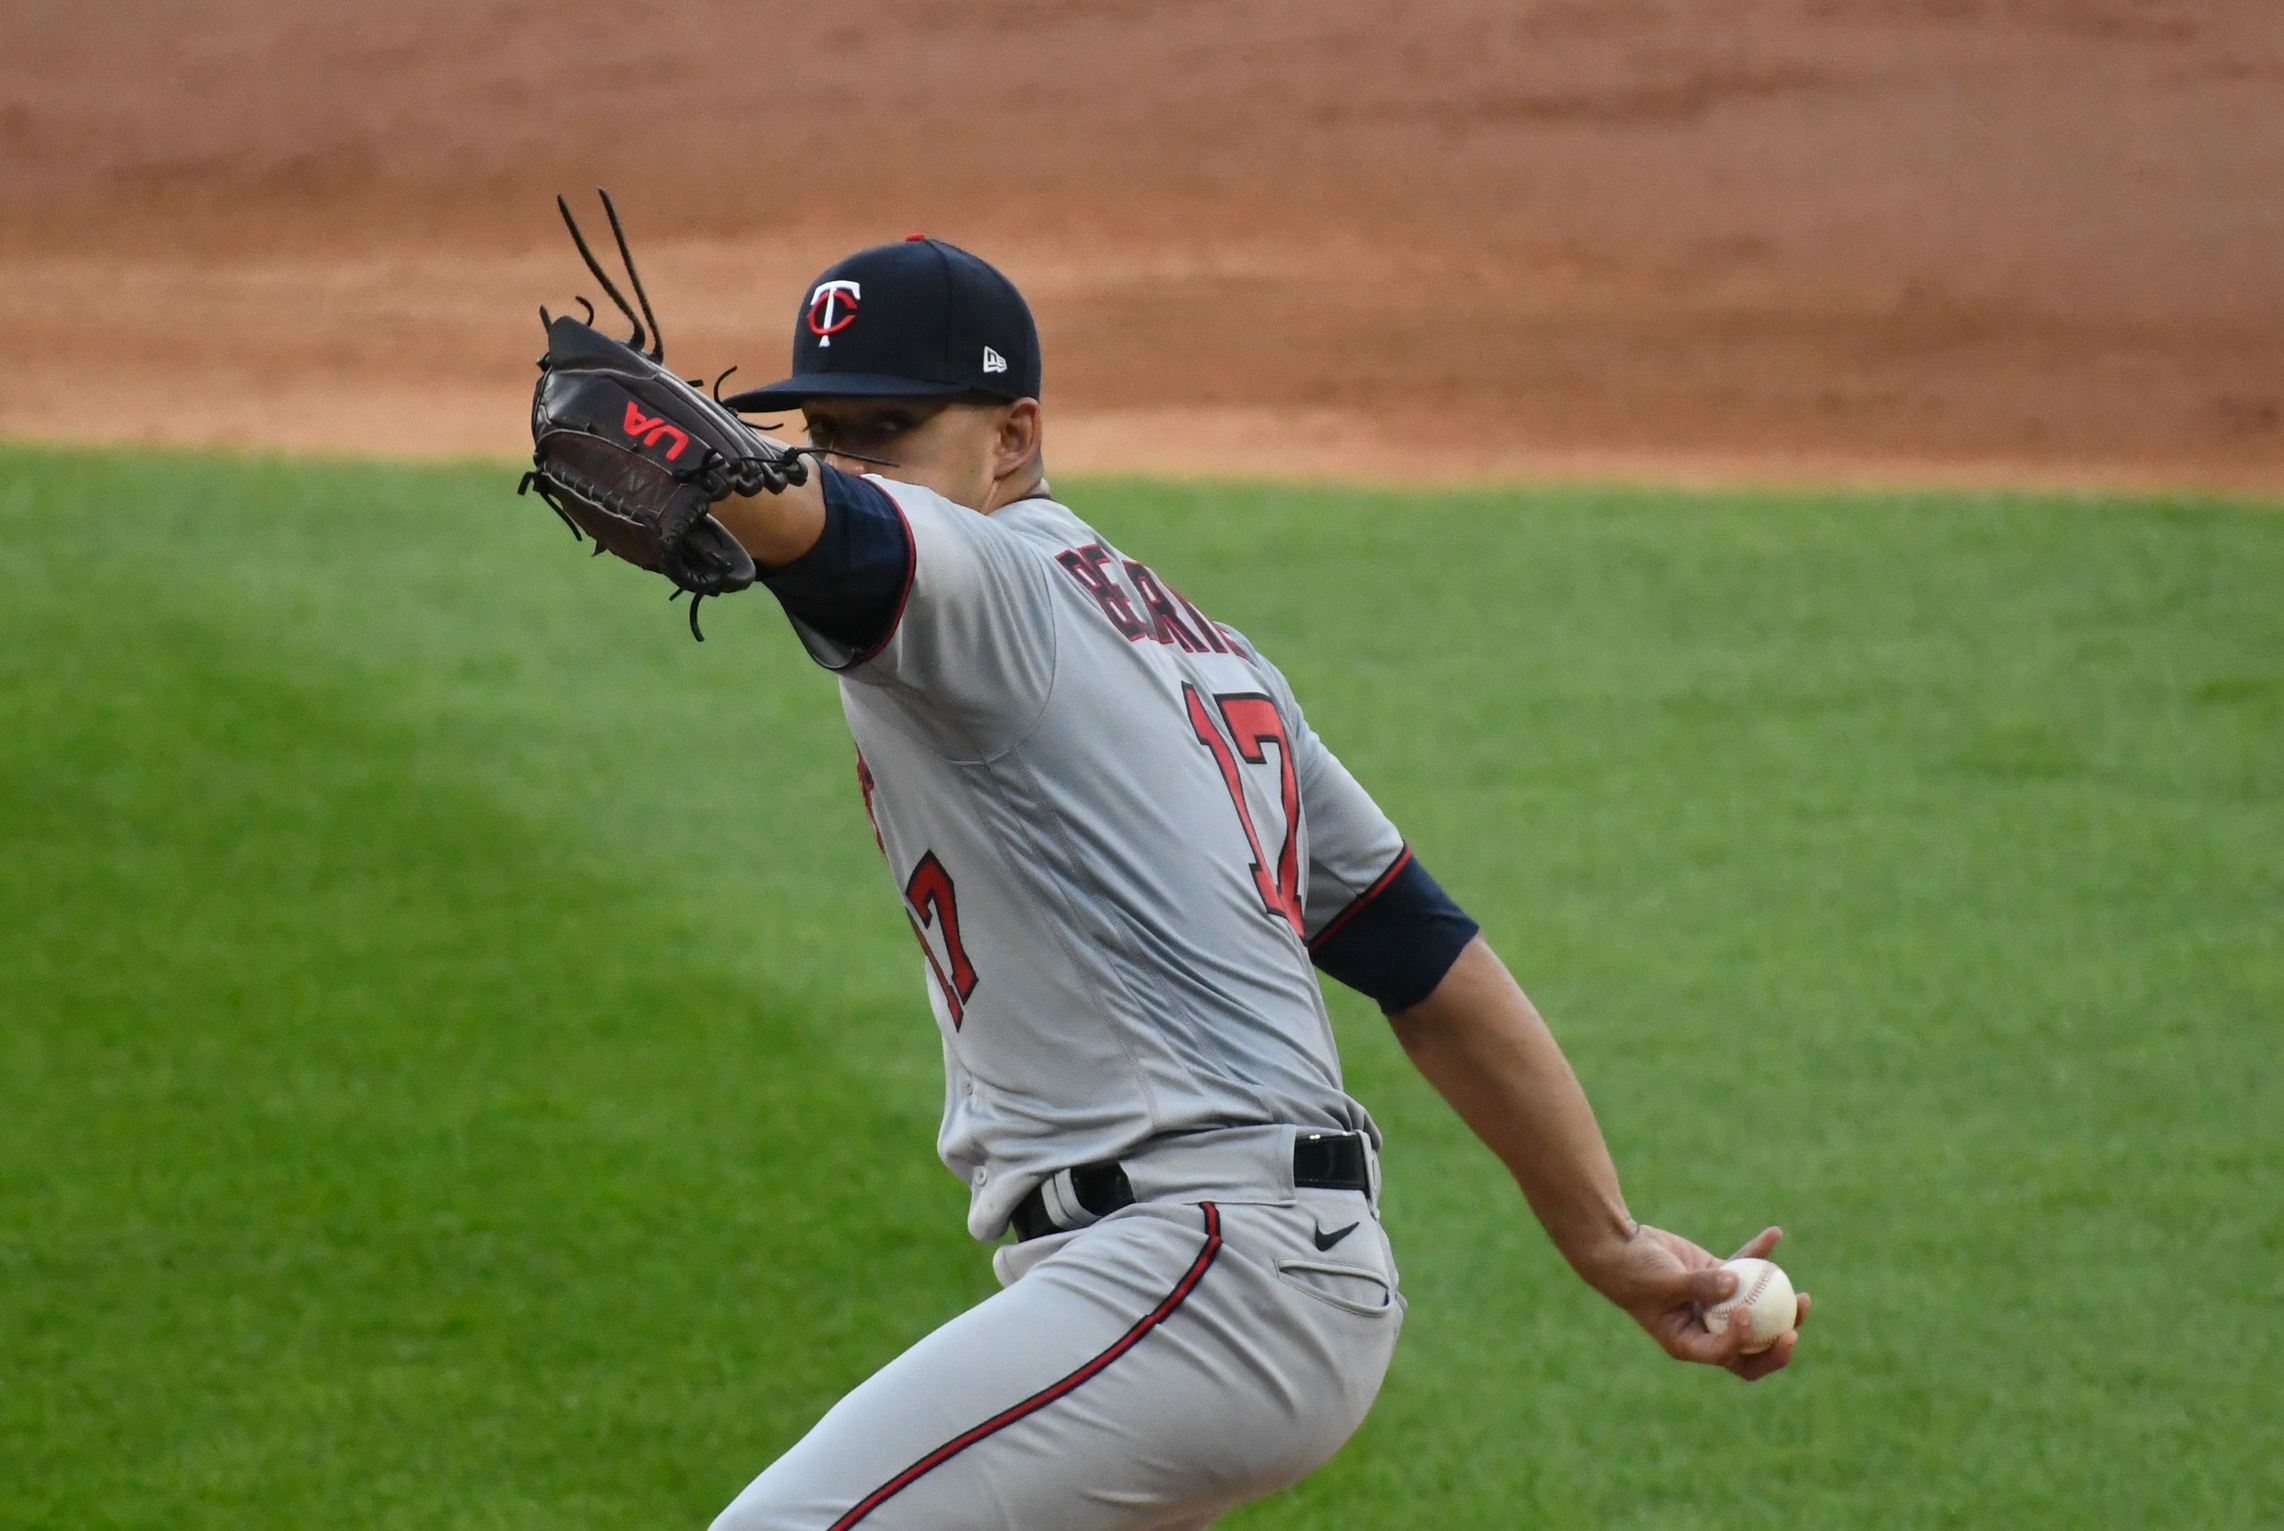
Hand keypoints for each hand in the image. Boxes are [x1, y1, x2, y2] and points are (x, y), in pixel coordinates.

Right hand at [1590, 1224, 1809, 1380]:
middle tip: (1794, 1330)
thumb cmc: (1634, 1271)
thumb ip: (1700, 1285)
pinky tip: (1774, 1234)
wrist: (1619, 1246)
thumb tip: (1738, 1283)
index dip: (1743, 1342)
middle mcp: (1706, 1329)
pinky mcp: (1717, 1278)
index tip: (1747, 1314)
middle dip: (1776, 1343)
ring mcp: (1714, 1305)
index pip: (1725, 1355)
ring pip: (1756, 1312)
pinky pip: (1745, 1270)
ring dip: (1780, 1306)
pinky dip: (1759, 1255)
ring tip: (1803, 1298)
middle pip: (1750, 1348)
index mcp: (1689, 1343)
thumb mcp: (1664, 1282)